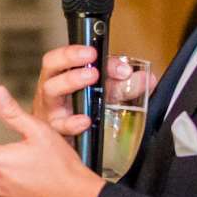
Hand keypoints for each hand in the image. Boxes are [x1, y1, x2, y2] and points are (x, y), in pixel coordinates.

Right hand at [33, 45, 153, 139]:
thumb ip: (125, 85)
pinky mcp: (56, 132)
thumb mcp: (106, 94)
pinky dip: (72, 122)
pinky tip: (84, 120)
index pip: (59, 57)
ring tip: (91, 77)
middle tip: (93, 60)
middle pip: (50, 68)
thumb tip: (147, 79)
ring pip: (51, 91)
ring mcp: (51, 111)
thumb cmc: (85, 113)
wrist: (74, 145)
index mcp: (61, 77)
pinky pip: (59, 126)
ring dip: (71, 81)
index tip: (93, 52)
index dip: (73, 51)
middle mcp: (52, 91)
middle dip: (70, 60)